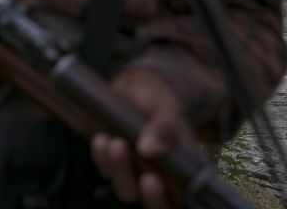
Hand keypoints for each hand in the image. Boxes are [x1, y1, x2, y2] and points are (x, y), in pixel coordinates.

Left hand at [91, 70, 189, 208]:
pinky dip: (101, 157)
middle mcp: (162, 181)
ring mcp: (136, 175)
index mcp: (185, 173)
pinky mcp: (112, 165)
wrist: (133, 88)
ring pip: (127, 190)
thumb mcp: (165, 106)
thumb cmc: (157, 100)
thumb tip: (148, 149)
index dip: (164, 199)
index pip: (180, 200)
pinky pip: (106, 169)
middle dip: (144, 192)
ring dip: (119, 170)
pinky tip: (101, 138)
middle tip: (140, 169)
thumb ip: (164, 126)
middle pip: (153, 204)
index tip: (152, 181)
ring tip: (115, 142)